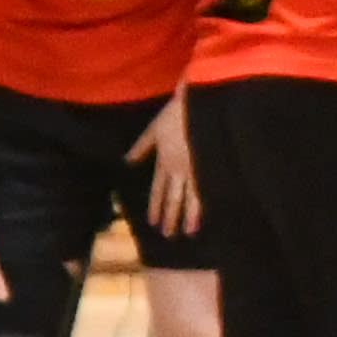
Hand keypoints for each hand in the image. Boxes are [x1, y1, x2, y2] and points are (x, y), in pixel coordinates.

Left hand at [142, 98, 201, 240]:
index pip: (158, 190)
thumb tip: (127, 161)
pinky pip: (208, 186)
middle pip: (173, 198)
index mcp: (164, 161)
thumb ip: (141, 147)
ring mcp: (195, 167)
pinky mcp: (210, 163)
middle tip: (168, 235)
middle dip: (170, 217)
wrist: (198, 100)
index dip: (156, 206)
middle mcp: (178, 169)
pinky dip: (206, 202)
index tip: (153, 223)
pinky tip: (208, 213)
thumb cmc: (175, 113)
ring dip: (188, 216)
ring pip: (190, 197)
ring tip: (187, 232)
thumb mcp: (153, 130)